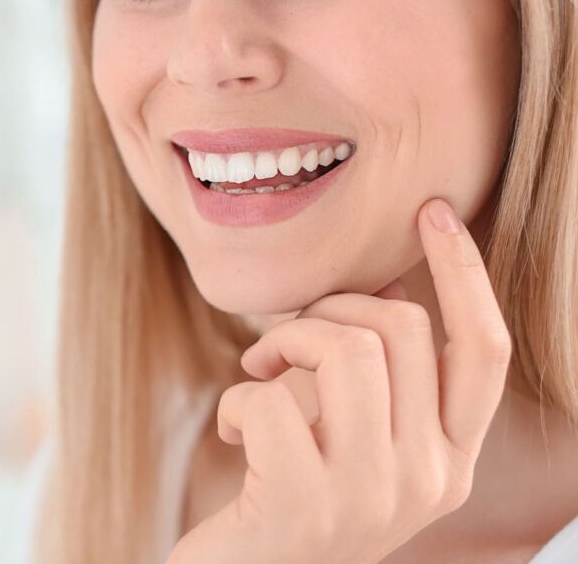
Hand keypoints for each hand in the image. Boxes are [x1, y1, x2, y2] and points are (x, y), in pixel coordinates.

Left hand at [166, 198, 512, 563]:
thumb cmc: (294, 497)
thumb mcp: (357, 441)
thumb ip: (384, 377)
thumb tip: (390, 284)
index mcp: (451, 463)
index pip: (485, 352)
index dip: (465, 275)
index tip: (433, 214)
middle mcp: (429, 482)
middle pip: (403, 330)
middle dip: (328, 310)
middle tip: (282, 344)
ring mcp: (370, 497)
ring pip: (345, 350)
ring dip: (284, 344)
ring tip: (257, 376)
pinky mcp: (303, 505)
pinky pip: (268, 400)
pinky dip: (236, 402)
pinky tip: (234, 435)